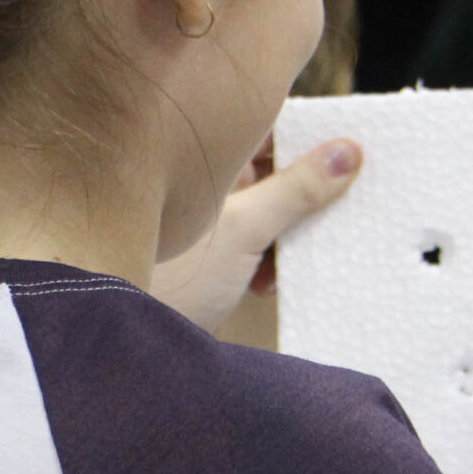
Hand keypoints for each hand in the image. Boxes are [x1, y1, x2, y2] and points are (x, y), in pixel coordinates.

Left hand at [151, 135, 361, 330]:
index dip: (307, 138)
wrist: (122, 344)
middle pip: (269, 171)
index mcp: (201, 158)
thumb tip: (348, 151)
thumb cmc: (169, 277)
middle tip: (345, 204)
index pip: (263, 129)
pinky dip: (265, 260)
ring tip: (303, 255)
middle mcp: (197, 183)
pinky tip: (268, 285)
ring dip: (288, 232)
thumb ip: (296, 190)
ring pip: (263, 212)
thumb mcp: (245, 229)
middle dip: (306, 191)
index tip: (350, 151)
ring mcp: (199, 222)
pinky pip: (248, 247)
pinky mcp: (202, 261)